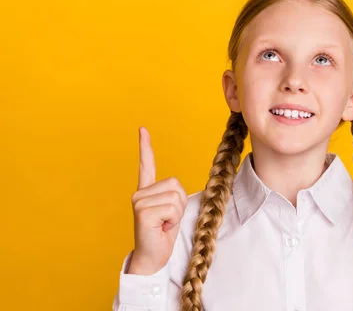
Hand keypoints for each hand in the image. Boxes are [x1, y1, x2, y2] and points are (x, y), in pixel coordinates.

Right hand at [128, 127, 187, 274]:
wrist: (153, 258)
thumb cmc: (162, 234)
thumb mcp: (171, 210)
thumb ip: (172, 195)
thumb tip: (175, 189)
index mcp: (146, 191)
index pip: (147, 165)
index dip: (146, 146)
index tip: (143, 129)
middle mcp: (140, 193)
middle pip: (175, 185)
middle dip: (179, 203)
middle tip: (167, 219)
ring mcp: (139, 201)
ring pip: (175, 197)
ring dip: (176, 213)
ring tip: (164, 224)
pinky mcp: (143, 212)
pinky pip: (172, 208)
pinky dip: (173, 220)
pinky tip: (161, 228)